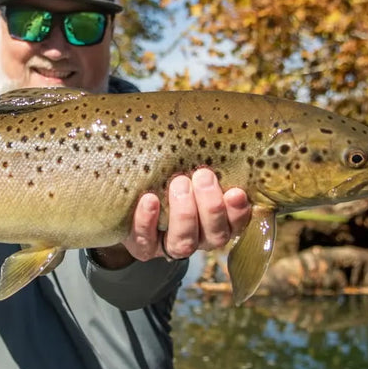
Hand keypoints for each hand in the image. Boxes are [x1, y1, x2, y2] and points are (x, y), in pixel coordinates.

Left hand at [99, 168, 249, 266]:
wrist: (129, 190)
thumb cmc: (170, 168)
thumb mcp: (189, 161)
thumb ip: (205, 153)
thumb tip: (219, 121)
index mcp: (218, 220)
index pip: (237, 223)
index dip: (238, 211)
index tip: (236, 191)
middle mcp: (199, 237)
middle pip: (214, 235)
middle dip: (211, 206)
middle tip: (203, 176)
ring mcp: (170, 245)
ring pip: (185, 243)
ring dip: (184, 213)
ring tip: (179, 183)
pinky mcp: (143, 247)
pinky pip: (146, 242)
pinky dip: (148, 222)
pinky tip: (150, 200)